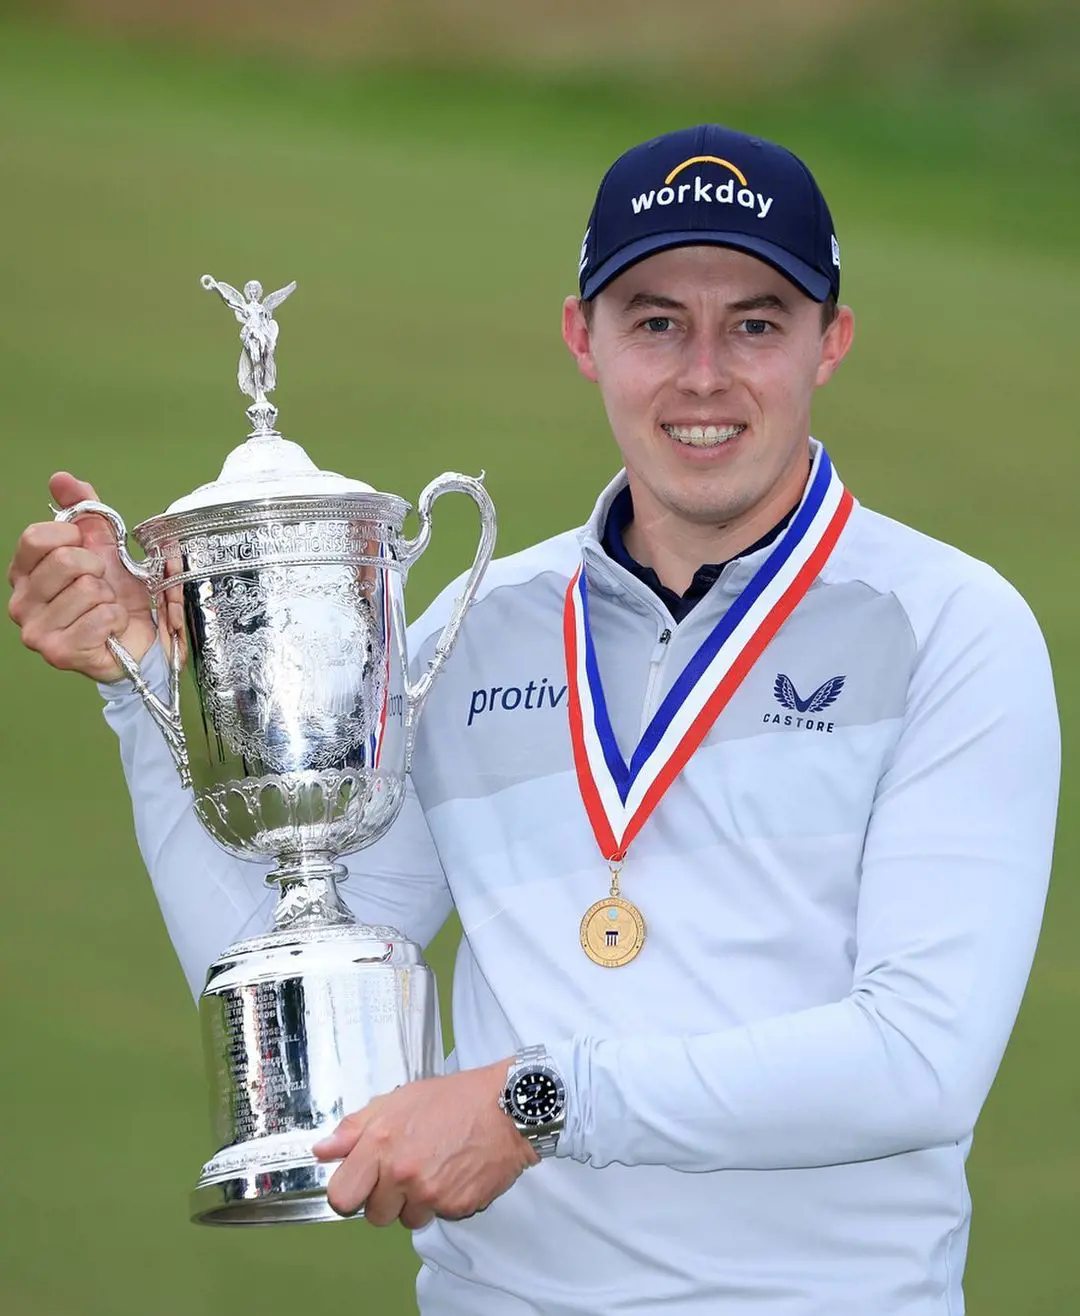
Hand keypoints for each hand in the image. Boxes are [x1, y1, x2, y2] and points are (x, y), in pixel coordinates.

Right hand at [7, 472, 171, 682]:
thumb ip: (84, 509)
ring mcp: (36, 631)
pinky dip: (117, 618)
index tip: (86, 549)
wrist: (138, 640)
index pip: (35, 537)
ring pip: (87, 589)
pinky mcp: (60, 652)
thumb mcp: (103, 546)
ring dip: (110, 597)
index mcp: (24, 573)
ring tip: (106, 608)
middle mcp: (21, 603)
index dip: (71, 537)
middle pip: (64, 561)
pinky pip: (102, 616)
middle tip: (101, 584)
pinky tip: (110, 629)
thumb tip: (62, 479)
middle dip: (97, 568)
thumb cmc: (116, 596)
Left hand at [312, 1058, 537, 1228]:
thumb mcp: (398, 1100)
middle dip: (385, 1199)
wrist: (505, 1106)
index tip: (362, 1182)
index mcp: (381, 1144)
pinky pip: (438, 1216)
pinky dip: (444, 1201)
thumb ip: (355, 1127)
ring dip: (415, 1203)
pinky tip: (455, 1173)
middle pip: (373, 1215)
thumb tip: (322, 1150)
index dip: (350, 1190)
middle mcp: (401, 1173)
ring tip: (434, 1169)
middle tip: (405, 1171)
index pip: (341, 1196)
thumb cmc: (452, 1099)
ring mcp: (430, 1193)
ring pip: (406, 1220)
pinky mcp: (456, 1207)